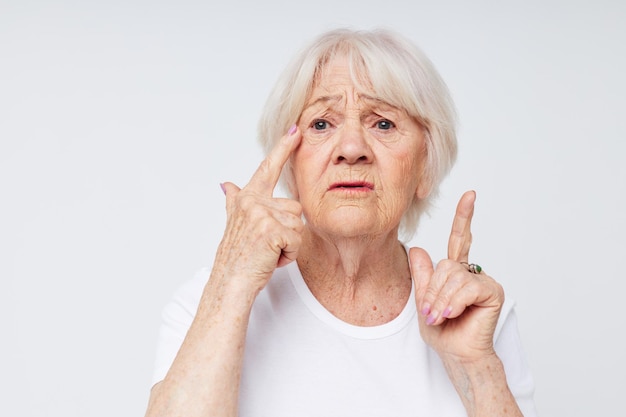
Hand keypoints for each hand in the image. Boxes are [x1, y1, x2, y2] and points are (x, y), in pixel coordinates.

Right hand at [215, 126, 303, 292]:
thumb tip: (227, 184)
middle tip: (267, 245)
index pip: (268, 168)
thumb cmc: (236, 257)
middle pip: (295, 207)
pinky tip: (271, 260)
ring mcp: (261, 215)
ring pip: (298, 224)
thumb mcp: (234, 224)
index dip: (282, 147)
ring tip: (268, 252)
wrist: (229, 283)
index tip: (295, 129)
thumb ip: (234, 201)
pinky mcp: (272, 231)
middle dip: (289, 230)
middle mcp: (252, 202)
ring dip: (290, 244)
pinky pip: (297, 240)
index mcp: (247, 198)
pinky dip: (289, 255)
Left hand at [409, 191, 504, 359]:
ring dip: (440, 299)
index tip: (470, 194)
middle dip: (432, 291)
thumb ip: (421, 276)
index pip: (459, 239)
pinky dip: (454, 302)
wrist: (457, 354)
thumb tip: (417, 248)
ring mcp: (483, 280)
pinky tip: (452, 314)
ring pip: (452, 276)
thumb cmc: (443, 332)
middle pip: (444, 265)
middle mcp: (471, 272)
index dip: (464, 217)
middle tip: (430, 314)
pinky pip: (466, 287)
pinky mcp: (493, 290)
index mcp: (455, 271)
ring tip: (440, 317)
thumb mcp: (423, 301)